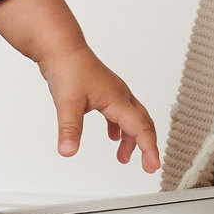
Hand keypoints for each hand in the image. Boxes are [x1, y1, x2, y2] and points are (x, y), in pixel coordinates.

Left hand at [40, 46, 161, 171]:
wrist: (61, 47)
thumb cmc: (68, 68)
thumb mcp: (67, 103)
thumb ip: (69, 130)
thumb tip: (68, 151)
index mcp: (117, 99)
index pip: (140, 128)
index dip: (148, 149)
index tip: (153, 166)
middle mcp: (120, 95)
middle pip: (143, 123)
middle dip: (147, 145)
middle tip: (148, 166)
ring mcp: (113, 92)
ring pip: (131, 118)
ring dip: (131, 138)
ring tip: (123, 158)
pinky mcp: (104, 91)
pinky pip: (119, 113)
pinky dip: (119, 127)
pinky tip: (112, 135)